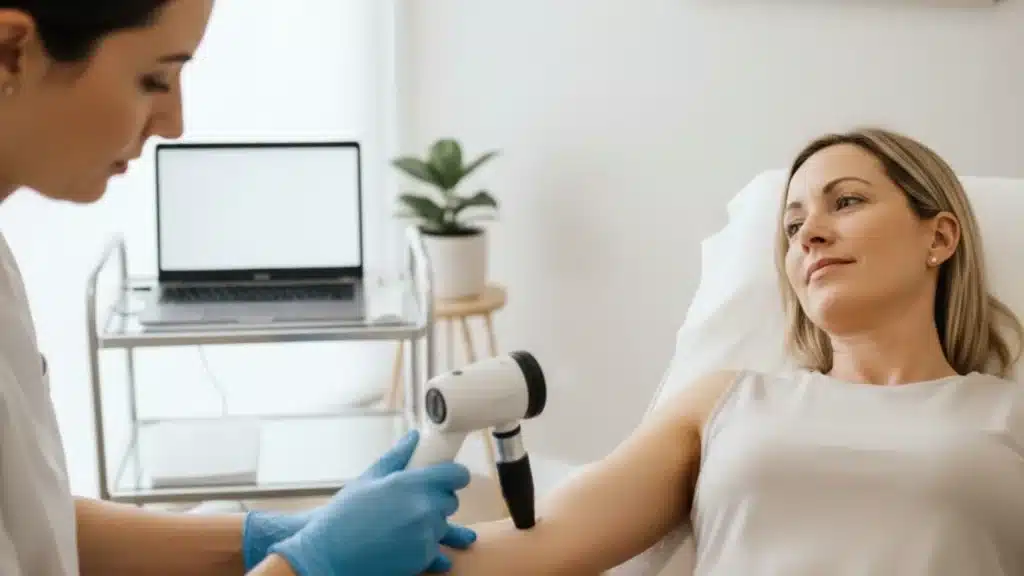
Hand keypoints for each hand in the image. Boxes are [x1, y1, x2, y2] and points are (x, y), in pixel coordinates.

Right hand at [249, 430, 474, 574]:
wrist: (328, 554)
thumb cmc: (344, 514)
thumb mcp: (369, 478)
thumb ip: (398, 456)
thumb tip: (415, 436)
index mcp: (412, 483)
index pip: (456, 475)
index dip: (455, 475)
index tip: (450, 478)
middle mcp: (424, 508)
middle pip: (451, 501)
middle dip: (438, 500)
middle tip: (414, 503)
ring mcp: (425, 535)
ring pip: (444, 525)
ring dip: (431, 524)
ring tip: (403, 525)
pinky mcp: (422, 559)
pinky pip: (437, 549)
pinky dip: (427, 546)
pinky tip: (409, 543)